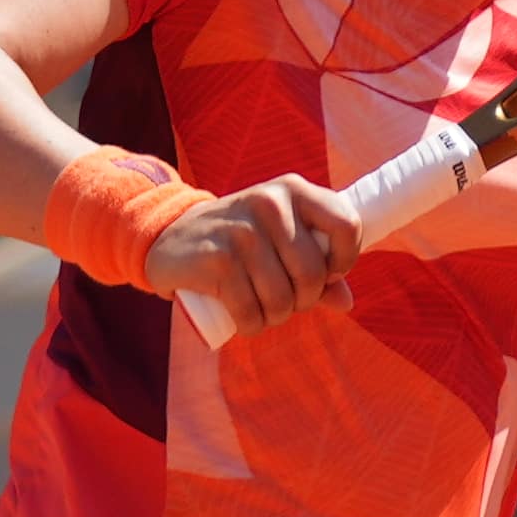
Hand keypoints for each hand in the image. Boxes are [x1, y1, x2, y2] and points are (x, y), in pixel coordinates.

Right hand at [152, 172, 365, 329]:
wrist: (169, 235)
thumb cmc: (239, 240)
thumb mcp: (279, 238)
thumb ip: (318, 264)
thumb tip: (346, 302)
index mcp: (294, 190)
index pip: (347, 226)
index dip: (344, 261)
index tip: (326, 274)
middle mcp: (270, 204)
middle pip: (313, 275)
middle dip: (303, 300)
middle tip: (284, 298)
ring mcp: (243, 231)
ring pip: (283, 300)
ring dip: (275, 317)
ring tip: (260, 306)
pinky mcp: (218, 260)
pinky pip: (251, 314)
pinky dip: (251, 326)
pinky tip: (243, 318)